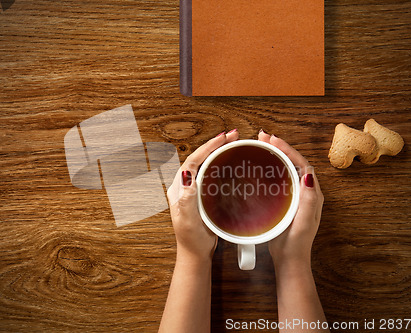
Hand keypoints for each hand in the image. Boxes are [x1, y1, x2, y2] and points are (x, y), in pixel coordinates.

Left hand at [167, 130, 238, 263]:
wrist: (196, 254)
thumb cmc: (191, 240)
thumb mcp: (188, 222)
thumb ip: (186, 201)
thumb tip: (187, 178)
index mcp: (178, 190)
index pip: (191, 161)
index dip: (206, 148)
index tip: (222, 139)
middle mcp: (184, 187)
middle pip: (198, 158)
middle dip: (214, 144)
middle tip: (232, 136)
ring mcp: (193, 190)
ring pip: (204, 164)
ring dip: (217, 151)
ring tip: (232, 142)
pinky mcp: (203, 195)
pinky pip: (211, 173)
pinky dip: (220, 163)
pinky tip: (230, 161)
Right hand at [258, 132, 323, 265]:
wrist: (289, 260)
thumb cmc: (296, 244)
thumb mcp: (303, 222)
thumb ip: (307, 200)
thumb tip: (308, 174)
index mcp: (311, 194)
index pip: (302, 163)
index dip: (288, 149)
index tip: (273, 140)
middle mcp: (305, 192)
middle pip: (294, 162)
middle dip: (280, 147)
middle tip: (263, 137)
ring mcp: (295, 196)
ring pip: (286, 169)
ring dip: (275, 155)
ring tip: (261, 145)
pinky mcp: (285, 201)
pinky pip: (279, 179)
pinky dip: (271, 168)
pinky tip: (260, 166)